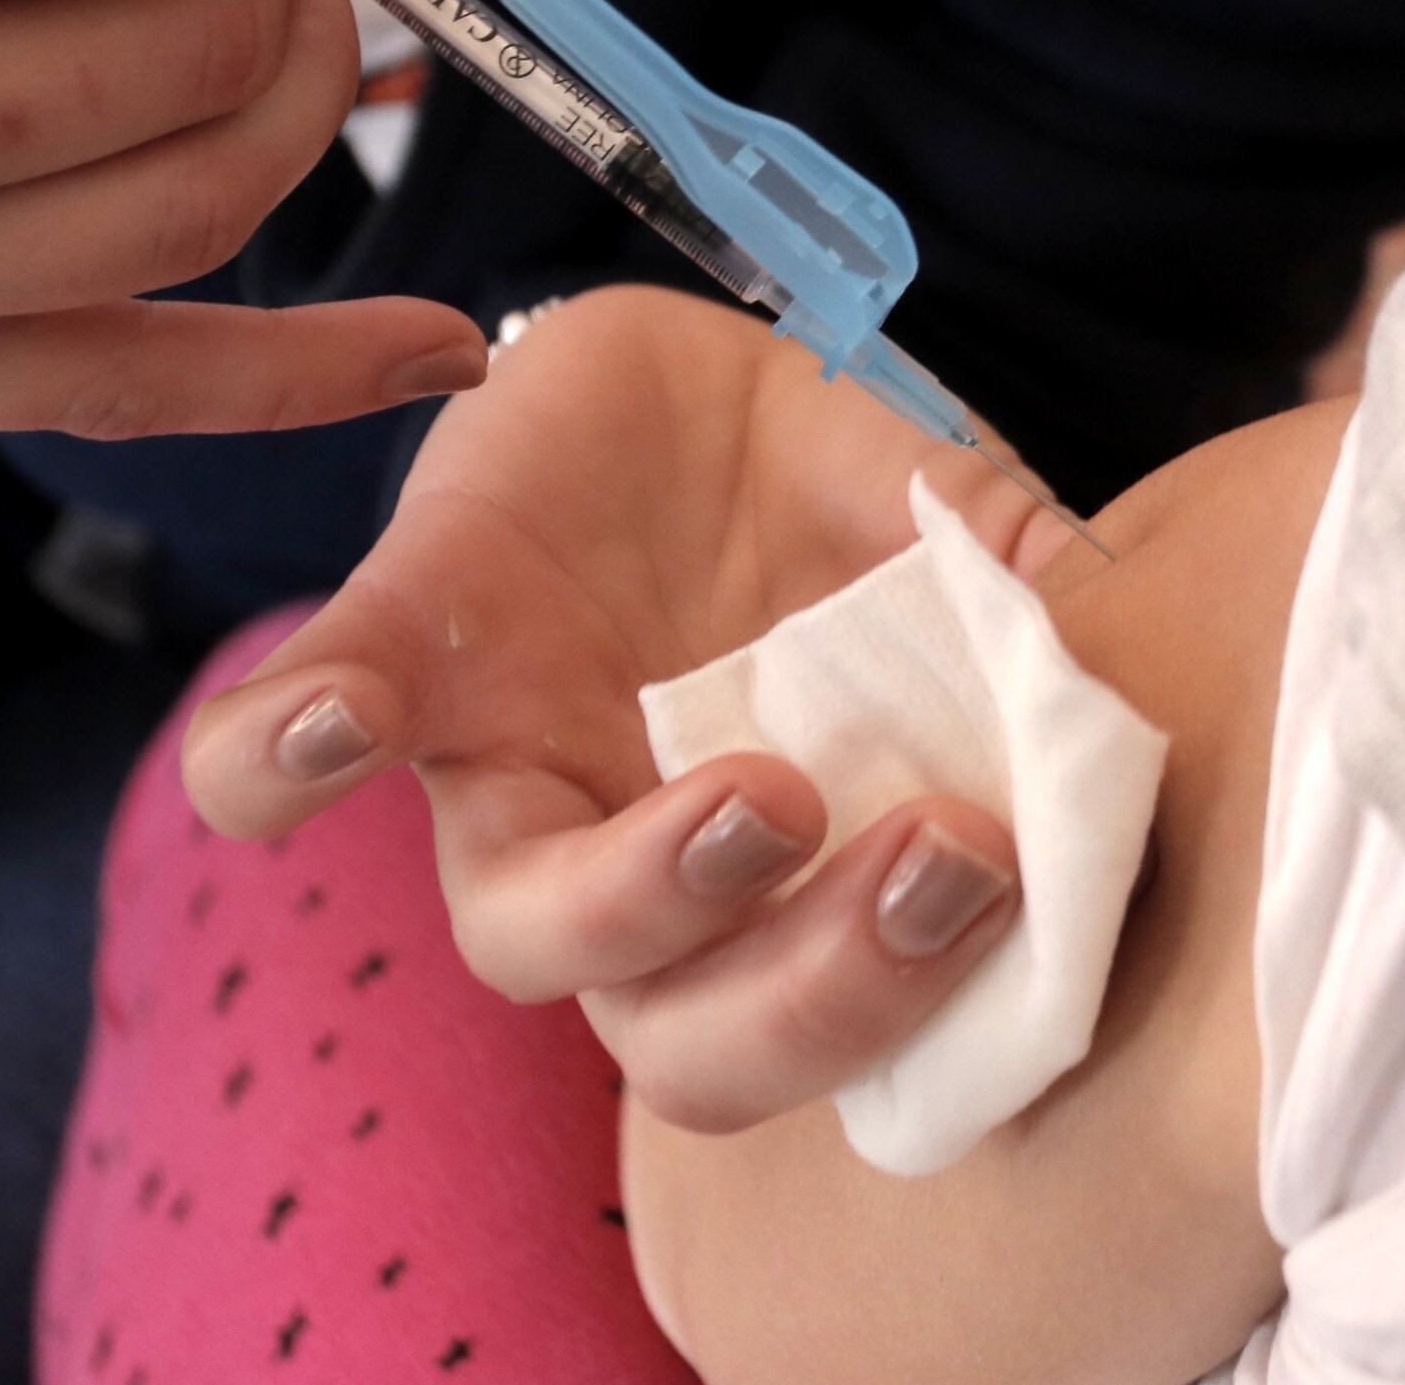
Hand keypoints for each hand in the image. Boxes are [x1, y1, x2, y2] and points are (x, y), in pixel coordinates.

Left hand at [182, 287, 1066, 1129]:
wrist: (670, 367)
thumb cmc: (822, 493)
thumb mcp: (955, 525)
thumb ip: (1030, 594)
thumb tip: (1112, 660)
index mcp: (784, 872)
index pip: (828, 1017)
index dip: (914, 996)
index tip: (1022, 879)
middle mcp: (632, 866)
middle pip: (679, 1036)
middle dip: (816, 985)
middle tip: (941, 863)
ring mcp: (509, 775)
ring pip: (520, 933)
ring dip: (636, 899)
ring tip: (763, 796)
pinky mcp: (404, 644)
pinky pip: (293, 741)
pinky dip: (292, 750)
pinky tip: (340, 724)